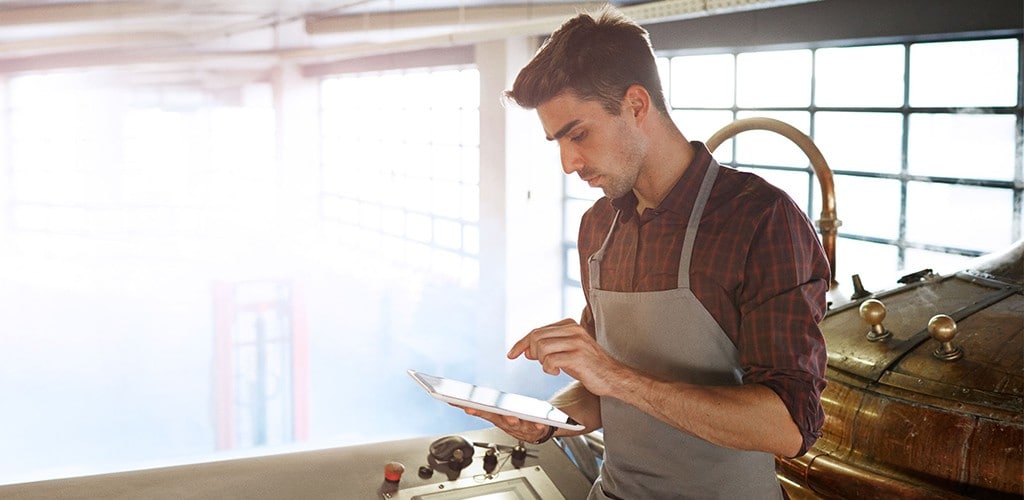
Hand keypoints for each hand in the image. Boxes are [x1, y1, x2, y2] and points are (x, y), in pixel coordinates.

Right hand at [453, 404, 550, 442]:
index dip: (474, 410)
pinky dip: (537, 425)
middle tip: (489, 412)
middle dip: (487, 414)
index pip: (483, 413)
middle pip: (497, 419)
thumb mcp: (501, 413)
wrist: (537, 431)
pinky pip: (536, 427)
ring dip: (512, 421)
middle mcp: (507, 424)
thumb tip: (467, 397)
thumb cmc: (517, 420)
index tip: (466, 406)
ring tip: (511, 418)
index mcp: (498, 418)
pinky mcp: (534, 430)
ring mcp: (520, 428)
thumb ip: (486, 407)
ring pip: (515, 425)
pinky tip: (539, 422)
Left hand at [507, 318, 624, 396]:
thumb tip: (526, 350)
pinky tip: (557, 372)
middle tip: (541, 363)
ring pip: (541, 347)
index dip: (521, 343)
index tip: (512, 354)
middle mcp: (573, 330)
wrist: (613, 377)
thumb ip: (548, 348)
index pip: (537, 330)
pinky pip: (550, 360)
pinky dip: (548, 368)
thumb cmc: (588, 366)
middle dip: (532, 352)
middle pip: (536, 337)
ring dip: (541, 361)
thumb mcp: (566, 353)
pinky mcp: (578, 356)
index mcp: (569, 325)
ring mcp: (576, 342)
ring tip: (552, 367)